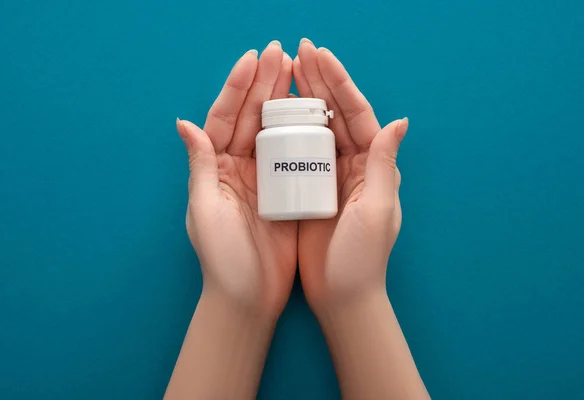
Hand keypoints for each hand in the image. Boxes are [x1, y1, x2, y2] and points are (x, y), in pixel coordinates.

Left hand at [176, 41, 295, 318]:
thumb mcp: (205, 211)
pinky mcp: (286, 192)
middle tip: (282, 53)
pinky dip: (302, 132)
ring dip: (283, 100)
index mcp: (215, 168)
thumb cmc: (222, 259)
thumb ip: (200, 166)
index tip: (253, 59)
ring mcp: (263, 178)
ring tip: (298, 70)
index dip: (237, 87)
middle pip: (250, 118)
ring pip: (273, 130)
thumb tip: (185, 122)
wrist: (250, 298)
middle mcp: (238, 168)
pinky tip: (315, 110)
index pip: (224, 118)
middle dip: (264, 84)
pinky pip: (294, 155)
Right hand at [294, 39, 407, 309]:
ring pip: (316, 128)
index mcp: (373, 165)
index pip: (357, 114)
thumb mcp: (378, 210)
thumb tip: (400, 120)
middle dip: (319, 82)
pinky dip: (288, 130)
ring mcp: (330, 176)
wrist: (341, 295)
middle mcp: (353, 165)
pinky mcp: (309, 189)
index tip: (320, 56)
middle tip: (299, 52)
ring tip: (285, 72)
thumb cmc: (362, 258)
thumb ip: (384, 165)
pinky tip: (272, 113)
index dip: (339, 83)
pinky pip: (298, 152)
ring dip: (302, 99)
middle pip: (335, 114)